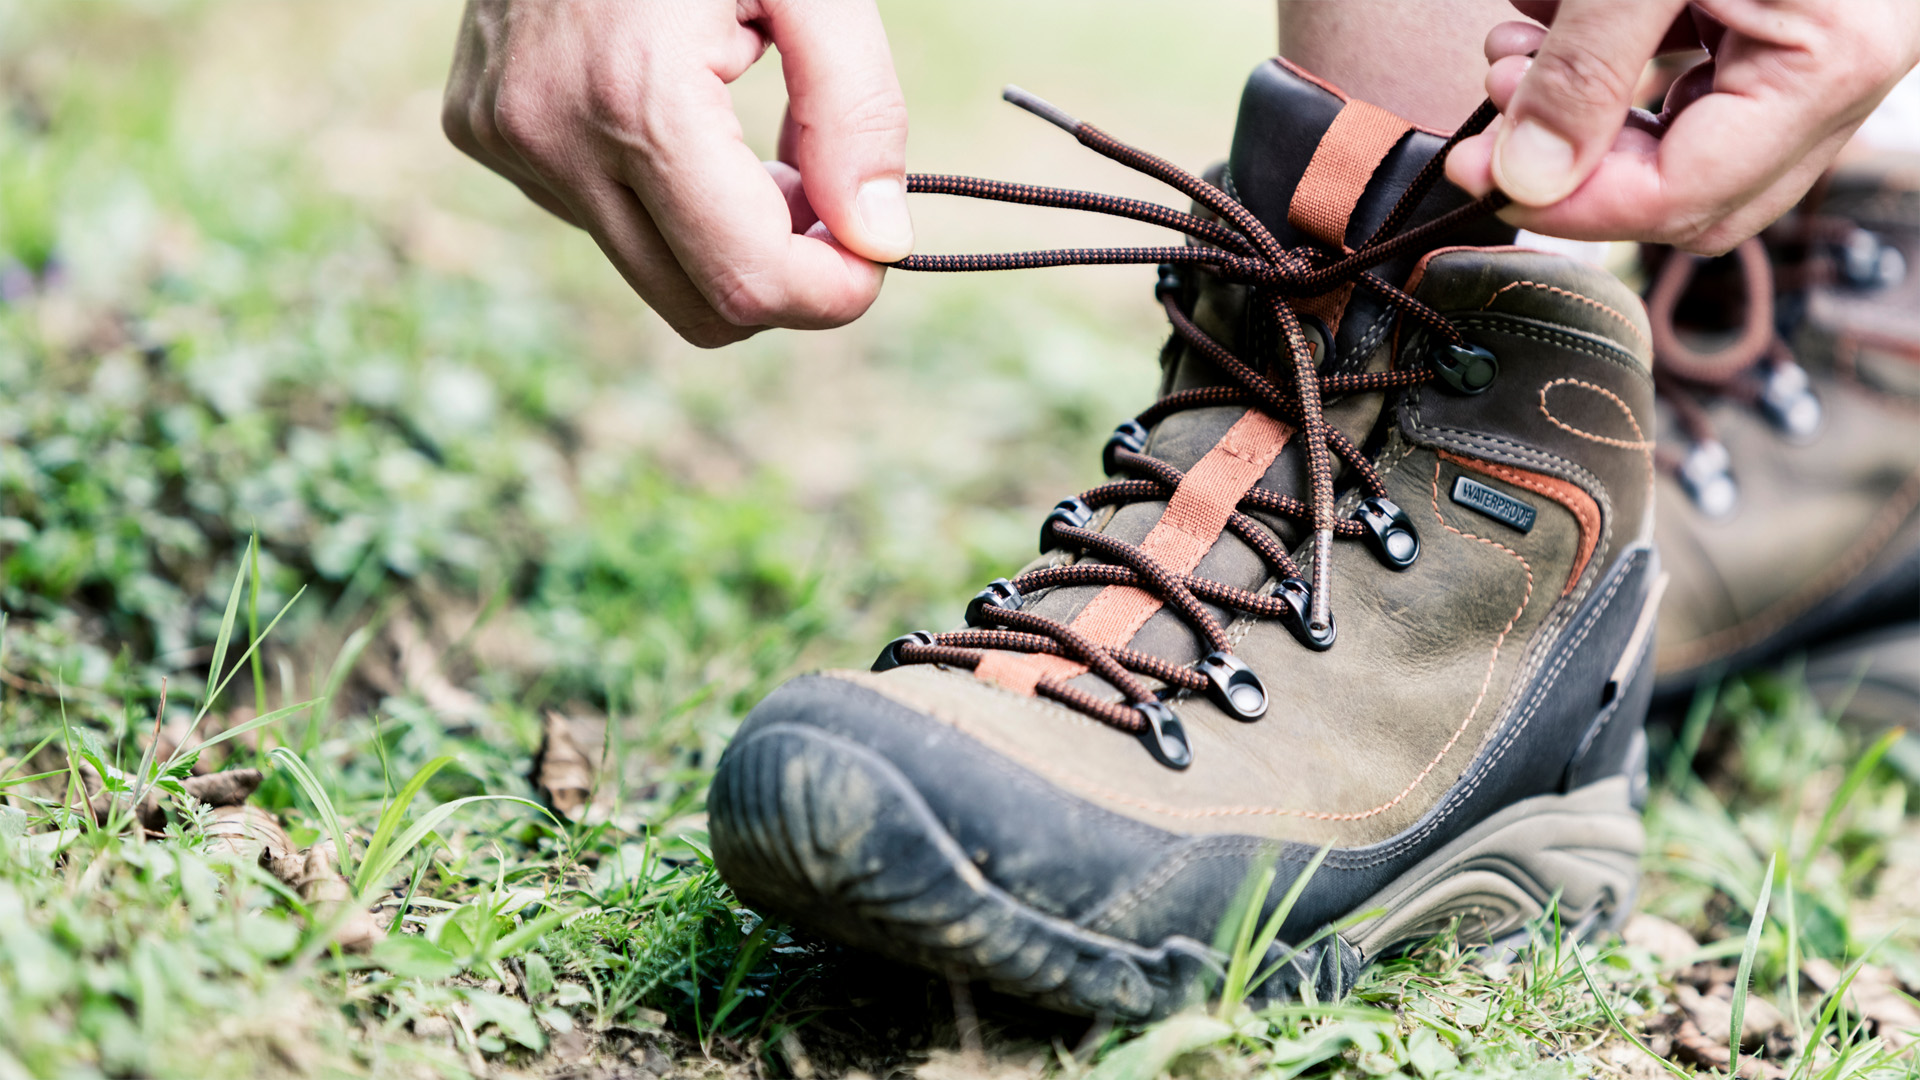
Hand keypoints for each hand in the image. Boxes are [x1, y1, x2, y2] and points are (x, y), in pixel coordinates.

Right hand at [442, 0, 911, 346]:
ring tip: (747, 134)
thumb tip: (880, 244)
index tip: (877, 249)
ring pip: (652, 271)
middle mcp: (553, 138)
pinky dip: (661, 196)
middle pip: (700, 309)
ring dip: (723, 235)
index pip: (748, 284)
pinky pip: (599, 219)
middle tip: (827, 198)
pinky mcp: (487, 134)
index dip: (834, 291)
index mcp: (636, 100)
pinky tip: (674, 112)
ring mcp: (509, 141)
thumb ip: (858, 111)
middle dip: (783, 277)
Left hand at [1445, 1, 1919, 252]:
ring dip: (1583, 118)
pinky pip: (1691, 78)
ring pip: (1685, 141)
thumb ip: (1584, 68)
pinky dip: (1608, 67)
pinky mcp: (1782, 10)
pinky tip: (1542, 25)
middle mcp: (1842, 67)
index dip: (1569, 205)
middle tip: (1491, 116)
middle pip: (1691, 193)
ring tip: (1509, 56)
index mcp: (1832, 61)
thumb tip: (1521, 179)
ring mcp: (1816, 40)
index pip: (1685, 197)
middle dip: (1577, 166)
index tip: (1474, 172)